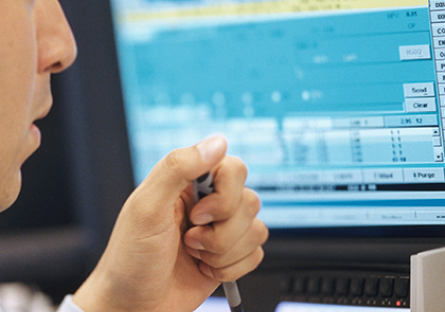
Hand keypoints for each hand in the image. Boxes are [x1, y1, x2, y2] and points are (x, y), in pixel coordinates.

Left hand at [72, 136, 268, 311]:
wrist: (134, 305)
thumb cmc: (131, 258)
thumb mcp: (145, 207)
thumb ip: (177, 168)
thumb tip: (216, 142)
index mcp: (189, 183)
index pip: (233, 169)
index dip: (224, 195)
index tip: (198, 214)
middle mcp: (209, 203)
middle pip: (249, 201)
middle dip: (220, 232)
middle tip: (190, 239)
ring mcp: (221, 230)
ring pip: (256, 229)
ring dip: (223, 252)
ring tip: (194, 255)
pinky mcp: (231, 255)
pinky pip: (257, 253)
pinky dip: (231, 268)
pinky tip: (205, 268)